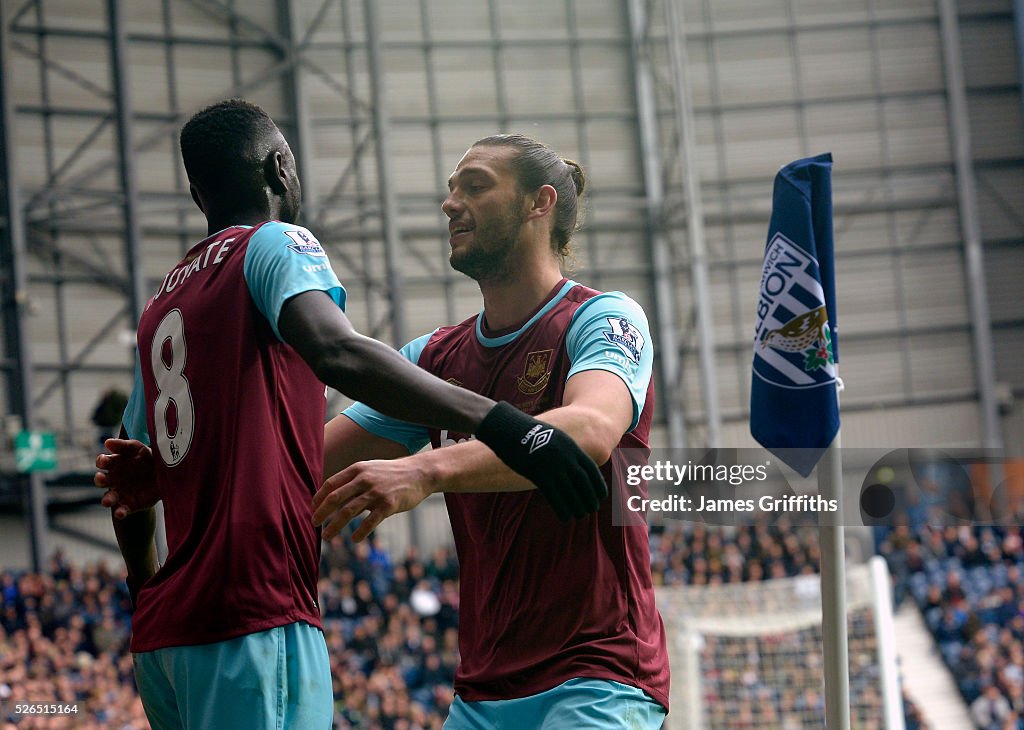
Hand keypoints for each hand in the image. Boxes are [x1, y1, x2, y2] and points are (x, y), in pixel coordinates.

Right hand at [94, 438, 158, 518]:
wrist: (165, 474)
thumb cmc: (148, 458)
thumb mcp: (139, 449)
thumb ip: (124, 445)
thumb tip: (107, 442)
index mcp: (115, 464)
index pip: (103, 462)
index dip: (101, 461)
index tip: (104, 461)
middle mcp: (114, 479)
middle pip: (101, 480)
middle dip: (100, 480)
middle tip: (102, 478)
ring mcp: (121, 492)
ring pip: (108, 497)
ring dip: (106, 499)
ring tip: (107, 501)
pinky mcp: (129, 504)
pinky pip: (122, 510)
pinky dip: (119, 512)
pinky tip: (120, 513)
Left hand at [312, 458, 435, 541]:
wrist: (420, 473)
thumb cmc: (392, 474)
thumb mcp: (371, 470)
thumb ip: (353, 481)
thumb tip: (334, 497)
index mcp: (357, 470)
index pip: (330, 484)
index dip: (318, 498)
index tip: (312, 510)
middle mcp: (364, 479)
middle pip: (335, 498)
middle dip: (321, 513)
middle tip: (313, 524)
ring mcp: (376, 492)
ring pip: (348, 511)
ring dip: (335, 526)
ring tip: (327, 536)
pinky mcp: (388, 504)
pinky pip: (370, 521)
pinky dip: (360, 532)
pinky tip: (354, 539)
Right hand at [474, 402, 606, 520]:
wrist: (510, 429)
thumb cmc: (530, 434)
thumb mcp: (554, 437)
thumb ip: (565, 451)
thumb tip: (572, 465)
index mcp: (571, 447)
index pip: (591, 469)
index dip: (598, 484)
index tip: (602, 496)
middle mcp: (565, 458)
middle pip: (583, 483)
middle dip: (590, 498)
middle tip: (593, 509)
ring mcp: (552, 467)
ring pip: (571, 492)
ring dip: (578, 506)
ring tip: (581, 515)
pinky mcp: (539, 476)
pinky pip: (554, 497)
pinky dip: (562, 509)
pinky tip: (566, 517)